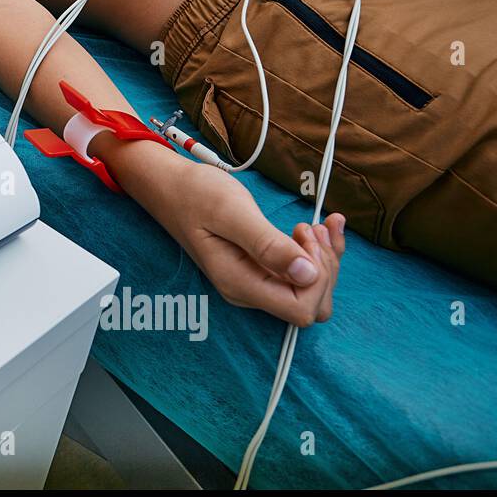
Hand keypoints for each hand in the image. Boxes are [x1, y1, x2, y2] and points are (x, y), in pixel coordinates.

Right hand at [157, 161, 345, 326]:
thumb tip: (307, 274)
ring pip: (310, 290)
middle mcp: (249, 291)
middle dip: (324, 267)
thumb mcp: (231, 213)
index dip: (316, 278)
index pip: (300, 309)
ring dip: (323, 258)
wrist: (172, 188)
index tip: (302, 237)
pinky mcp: (260, 270)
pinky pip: (299, 274)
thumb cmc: (196, 195)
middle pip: (311, 304)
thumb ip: (267, 245)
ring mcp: (255, 282)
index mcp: (240, 283)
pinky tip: (317, 225)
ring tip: (312, 225)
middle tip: (309, 227)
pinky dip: (317, 251)